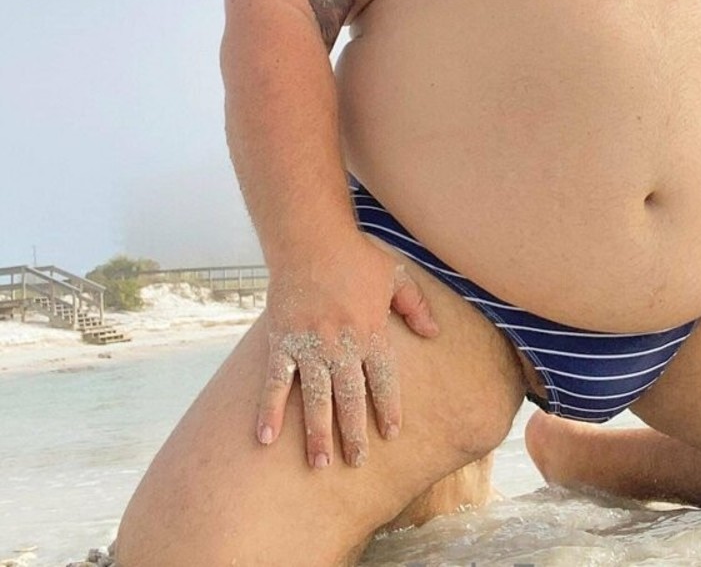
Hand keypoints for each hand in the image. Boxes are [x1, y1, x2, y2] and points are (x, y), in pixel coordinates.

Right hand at [256, 233, 438, 467]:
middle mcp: (342, 343)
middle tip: (356, 461)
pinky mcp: (282, 340)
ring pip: (315, 398)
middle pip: (349, 397)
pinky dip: (269, 410)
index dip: (388, 407)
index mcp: (371, 330)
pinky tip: (265, 438)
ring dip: (317, 433)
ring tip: (319, 464)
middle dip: (353, 433)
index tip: (391, 433)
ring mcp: (309, 344)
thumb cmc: (355, 255)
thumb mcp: (395, 275)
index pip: (383, 379)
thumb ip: (415, 306)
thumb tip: (434, 334)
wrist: (310, 237)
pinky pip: (275, 381)